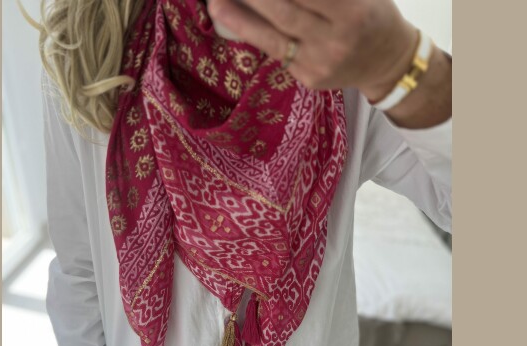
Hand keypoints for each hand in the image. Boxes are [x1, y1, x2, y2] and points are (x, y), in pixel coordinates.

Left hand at [207, 0, 416, 99]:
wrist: (387, 63)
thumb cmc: (373, 14)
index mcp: (353, 13)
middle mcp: (335, 42)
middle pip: (284, 12)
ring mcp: (319, 65)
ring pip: (273, 39)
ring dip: (240, 19)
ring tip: (216, 3)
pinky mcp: (308, 80)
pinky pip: (278, 52)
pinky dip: (257, 33)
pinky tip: (236, 19)